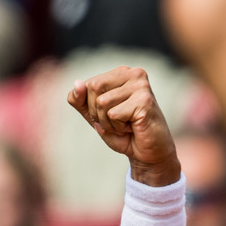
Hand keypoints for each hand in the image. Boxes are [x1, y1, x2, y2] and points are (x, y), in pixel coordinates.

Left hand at [67, 66, 180, 185]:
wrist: (148, 152)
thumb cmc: (122, 131)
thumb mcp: (93, 115)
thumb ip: (79, 99)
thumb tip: (77, 83)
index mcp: (121, 72)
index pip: (87, 84)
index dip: (90, 106)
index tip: (110, 114)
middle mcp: (133, 73)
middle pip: (93, 88)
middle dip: (97, 113)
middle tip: (117, 120)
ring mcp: (141, 85)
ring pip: (102, 102)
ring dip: (108, 122)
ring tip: (126, 124)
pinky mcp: (145, 100)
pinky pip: (113, 114)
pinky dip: (117, 127)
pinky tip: (132, 127)